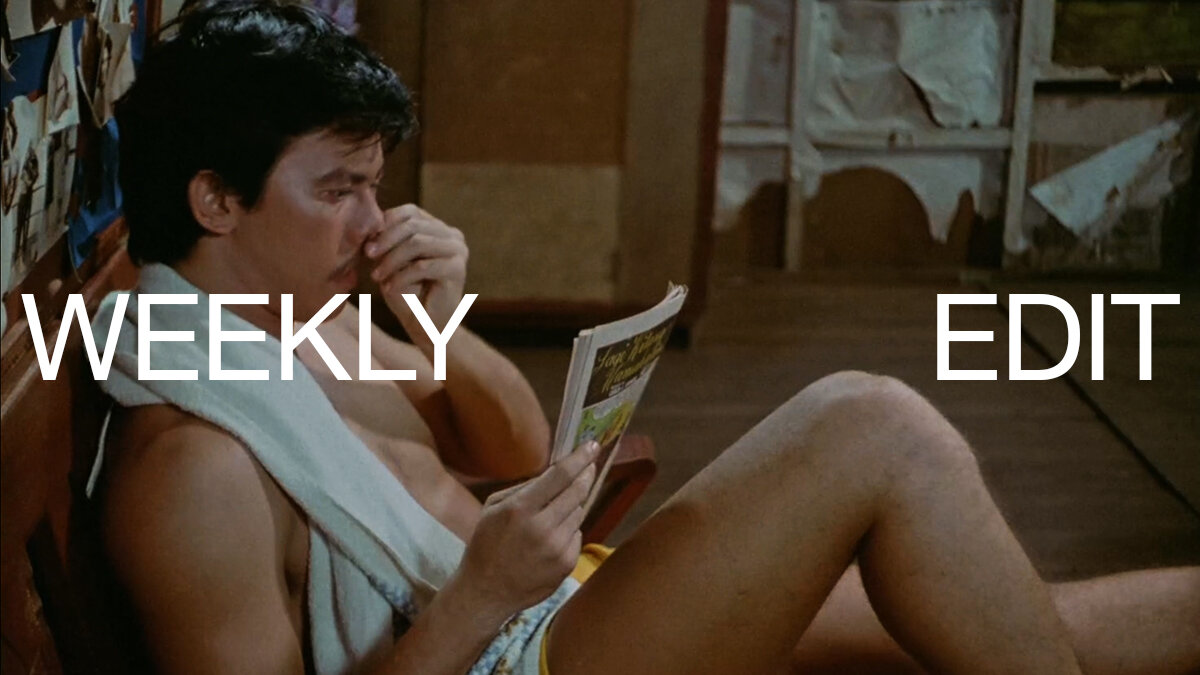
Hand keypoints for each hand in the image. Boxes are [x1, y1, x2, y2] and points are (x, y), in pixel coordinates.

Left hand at [366, 204, 467, 334]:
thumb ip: (386, 239)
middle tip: (368, 256)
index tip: (366, 243)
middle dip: (386, 240)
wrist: (426, 326)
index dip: (385, 223)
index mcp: (438, 228)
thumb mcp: (391, 260)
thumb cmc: (407, 293)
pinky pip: (422, 266)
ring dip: (391, 259)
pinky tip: (389, 288)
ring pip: (417, 242)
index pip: (410, 212)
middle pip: (413, 225)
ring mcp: (459, 251)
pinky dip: (401, 277)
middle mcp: (453, 235)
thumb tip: (366, 222)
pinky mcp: (457, 269)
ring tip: (376, 276)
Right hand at [455, 441, 599, 618]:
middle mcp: (542, 528)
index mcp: (520, 509)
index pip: (560, 476)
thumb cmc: (486, 544)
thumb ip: (524, 488)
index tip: (593, 445)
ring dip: (572, 506)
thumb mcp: (494, 508)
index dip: (580, 458)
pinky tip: (549, 539)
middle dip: (586, 476)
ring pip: (579, 513)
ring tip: (552, 513)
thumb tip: (555, 472)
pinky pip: (577, 535)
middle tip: (589, 466)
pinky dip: (568, 531)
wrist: (486, 591)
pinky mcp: (567, 564)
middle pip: (577, 492)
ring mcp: (558, 548)